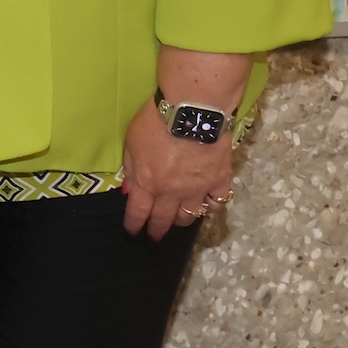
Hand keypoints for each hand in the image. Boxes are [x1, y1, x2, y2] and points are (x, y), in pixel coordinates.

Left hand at [121, 99, 232, 240]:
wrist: (192, 112)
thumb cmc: (155, 121)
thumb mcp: (131, 142)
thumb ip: (130, 167)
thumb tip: (128, 189)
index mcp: (147, 182)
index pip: (138, 212)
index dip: (134, 224)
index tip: (133, 232)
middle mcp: (171, 192)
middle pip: (163, 219)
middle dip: (157, 229)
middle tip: (154, 235)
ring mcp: (198, 189)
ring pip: (190, 215)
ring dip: (181, 220)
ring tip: (177, 220)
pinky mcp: (219, 181)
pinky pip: (217, 203)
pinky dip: (211, 207)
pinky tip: (207, 205)